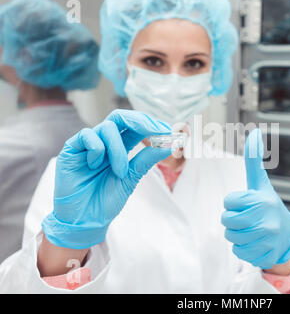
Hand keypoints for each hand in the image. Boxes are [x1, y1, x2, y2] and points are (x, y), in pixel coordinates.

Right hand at [42, 110, 172, 249]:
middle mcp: (103, 142)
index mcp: (118, 148)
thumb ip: (146, 160)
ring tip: (120, 172)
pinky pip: (87, 135)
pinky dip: (97, 149)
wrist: (84, 220)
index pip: (134, 126)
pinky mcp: (71, 150)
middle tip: (156, 131)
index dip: (150, 124)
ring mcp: (87, 145)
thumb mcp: (131, 178)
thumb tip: (168, 145)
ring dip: (118, 149)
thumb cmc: (105, 200)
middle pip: (120, 117)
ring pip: (107, 127)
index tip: (167, 131)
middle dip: (140, 121)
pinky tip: (94, 166)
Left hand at [221, 129, 289, 268]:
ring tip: (251, 230)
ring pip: (231, 237)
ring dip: (237, 235)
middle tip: (246, 218)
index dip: (233, 203)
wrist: (286, 235)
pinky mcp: (265, 254)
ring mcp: (266, 239)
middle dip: (232, 220)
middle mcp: (266, 219)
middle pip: (227, 220)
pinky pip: (239, 252)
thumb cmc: (266, 205)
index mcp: (262, 200)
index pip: (228, 202)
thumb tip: (254, 132)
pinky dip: (243, 249)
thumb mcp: (260, 183)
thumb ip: (254, 159)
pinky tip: (255, 242)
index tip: (246, 203)